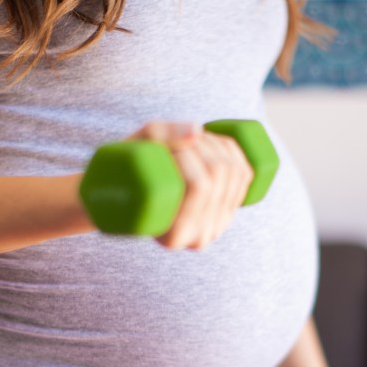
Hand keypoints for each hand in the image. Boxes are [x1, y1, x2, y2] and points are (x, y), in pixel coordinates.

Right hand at [128, 122, 253, 249]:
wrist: (126, 196)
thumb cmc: (121, 174)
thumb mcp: (130, 149)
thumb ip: (158, 134)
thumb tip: (198, 130)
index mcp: (173, 236)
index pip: (198, 185)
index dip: (186, 153)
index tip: (165, 144)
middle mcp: (199, 237)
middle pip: (218, 176)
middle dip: (200, 144)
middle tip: (176, 138)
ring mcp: (217, 225)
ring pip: (234, 171)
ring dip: (214, 143)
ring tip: (188, 140)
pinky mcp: (228, 210)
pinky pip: (245, 175)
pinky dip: (231, 149)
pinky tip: (213, 142)